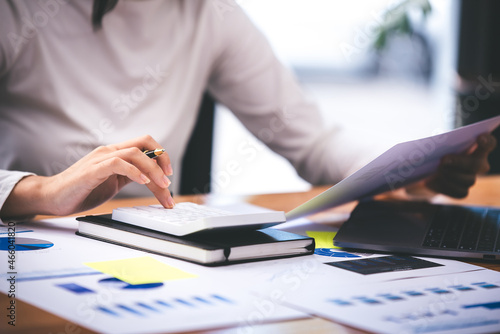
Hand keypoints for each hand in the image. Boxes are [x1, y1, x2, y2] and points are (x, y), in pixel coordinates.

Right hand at [1, 135, 174, 217]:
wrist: (52, 197)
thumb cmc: (82, 190)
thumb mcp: (113, 183)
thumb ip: (130, 176)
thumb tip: (153, 178)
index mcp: (116, 154)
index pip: (145, 145)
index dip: (162, 157)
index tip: (169, 175)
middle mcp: (109, 152)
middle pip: (144, 142)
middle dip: (162, 158)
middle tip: (169, 179)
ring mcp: (100, 159)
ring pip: (134, 153)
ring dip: (152, 168)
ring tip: (161, 184)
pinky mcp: (92, 170)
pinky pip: (117, 164)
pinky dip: (134, 171)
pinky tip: (142, 181)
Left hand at [424, 133, 496, 197]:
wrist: (425, 173)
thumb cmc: (435, 154)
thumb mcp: (437, 145)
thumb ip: (441, 142)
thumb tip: (434, 145)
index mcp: (475, 149)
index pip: (489, 144)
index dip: (487, 141)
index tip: (480, 138)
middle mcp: (478, 165)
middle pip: (477, 164)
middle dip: (459, 162)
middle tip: (444, 160)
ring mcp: (470, 179)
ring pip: (468, 180)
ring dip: (450, 175)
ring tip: (438, 170)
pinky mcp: (462, 192)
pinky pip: (460, 192)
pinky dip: (447, 186)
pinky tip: (437, 180)